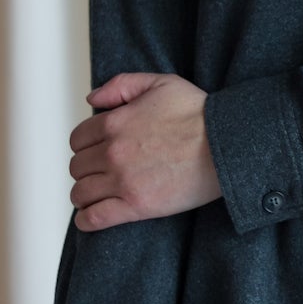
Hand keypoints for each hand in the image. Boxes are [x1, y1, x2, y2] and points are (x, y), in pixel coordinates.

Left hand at [69, 70, 221, 229]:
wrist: (225, 145)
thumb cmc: (199, 115)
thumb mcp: (160, 83)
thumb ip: (121, 85)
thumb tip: (93, 99)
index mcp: (114, 123)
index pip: (78, 139)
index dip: (85, 145)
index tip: (95, 150)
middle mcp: (112, 153)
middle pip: (77, 166)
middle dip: (86, 168)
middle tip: (99, 171)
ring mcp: (122, 181)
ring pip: (81, 192)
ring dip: (84, 193)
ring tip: (94, 195)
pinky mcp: (136, 206)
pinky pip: (95, 218)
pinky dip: (86, 220)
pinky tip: (88, 217)